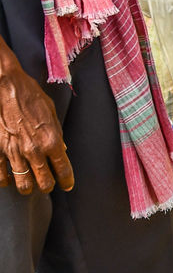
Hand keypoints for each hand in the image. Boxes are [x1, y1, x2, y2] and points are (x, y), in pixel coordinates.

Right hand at [0, 55, 73, 195]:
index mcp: (51, 140)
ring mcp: (14, 152)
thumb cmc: (29, 95)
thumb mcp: (51, 112)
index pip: (63, 170)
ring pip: (23, 185)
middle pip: (44, 183)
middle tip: (47, 183)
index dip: (67, 181)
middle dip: (48, 186)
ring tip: (29, 183)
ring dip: (28, 187)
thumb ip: (57, 133)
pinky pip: (1, 177)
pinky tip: (9, 178)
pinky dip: (6, 180)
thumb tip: (62, 149)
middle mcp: (34, 150)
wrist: (5, 86)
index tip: (67, 184)